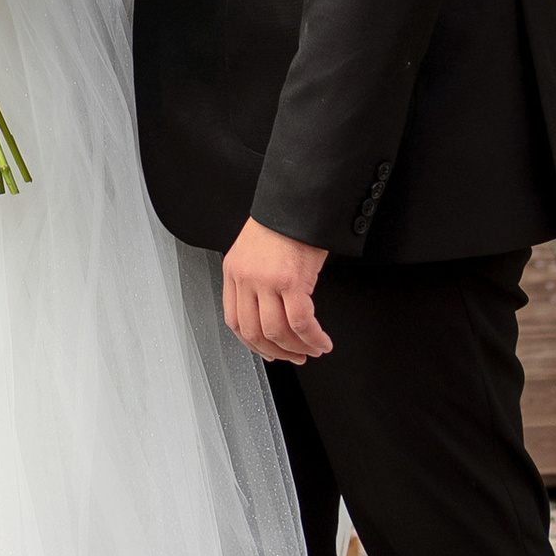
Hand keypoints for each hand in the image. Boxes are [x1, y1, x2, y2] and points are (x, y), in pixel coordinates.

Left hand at [224, 219, 332, 364]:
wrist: (298, 199)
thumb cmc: (284, 220)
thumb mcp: (257, 250)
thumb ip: (257, 279)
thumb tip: (272, 309)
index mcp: (233, 271)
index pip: (235, 321)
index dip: (252, 343)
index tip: (268, 351)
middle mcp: (245, 278)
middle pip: (254, 332)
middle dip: (277, 352)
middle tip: (294, 357)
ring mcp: (266, 281)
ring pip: (277, 332)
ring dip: (297, 348)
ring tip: (313, 349)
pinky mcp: (291, 281)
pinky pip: (301, 322)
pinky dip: (313, 338)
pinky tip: (322, 341)